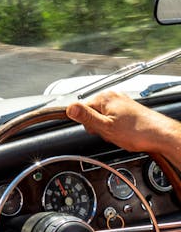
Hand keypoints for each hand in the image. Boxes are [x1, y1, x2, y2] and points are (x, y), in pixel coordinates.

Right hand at [66, 90, 180, 157]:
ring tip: (121, 134)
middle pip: (93, 114)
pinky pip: (114, 119)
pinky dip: (117, 128)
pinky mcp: (128, 109)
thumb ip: (86, 117)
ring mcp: (121, 102)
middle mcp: (113, 96)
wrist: (161, 135)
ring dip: (108, 129)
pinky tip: (125, 133)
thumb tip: (69, 108)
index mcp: (104, 98)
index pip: (82, 110)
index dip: (88, 124)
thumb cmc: (138, 132)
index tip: (98, 130)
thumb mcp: (106, 127)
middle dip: (99, 127)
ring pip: (104, 118)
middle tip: (111, 133)